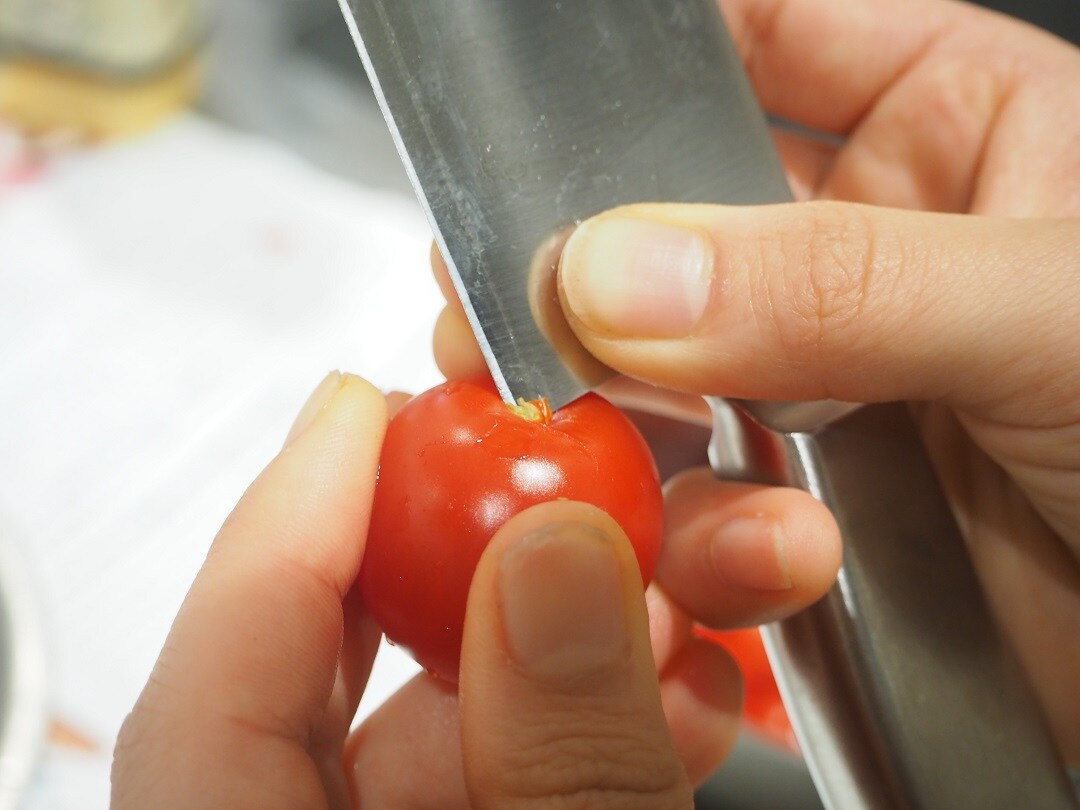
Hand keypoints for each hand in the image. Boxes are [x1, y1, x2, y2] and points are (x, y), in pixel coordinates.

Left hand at [114, 372, 786, 807]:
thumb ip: (561, 757)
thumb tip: (557, 558)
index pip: (224, 664)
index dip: (296, 510)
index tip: (362, 400)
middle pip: (368, 663)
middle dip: (505, 546)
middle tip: (583, 470)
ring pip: (480, 710)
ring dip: (604, 629)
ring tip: (713, 572)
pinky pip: (534, 769)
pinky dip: (616, 714)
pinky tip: (695, 683)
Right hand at [433, 0, 1079, 764]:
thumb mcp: (1054, 318)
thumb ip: (840, 285)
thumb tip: (623, 274)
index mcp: (956, 128)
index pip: (766, 38)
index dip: (651, 64)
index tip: (544, 117)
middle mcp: (871, 253)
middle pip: (673, 224)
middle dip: (597, 282)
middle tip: (536, 318)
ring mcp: (830, 389)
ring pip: (661, 378)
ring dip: (642, 434)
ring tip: (667, 477)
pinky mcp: (810, 509)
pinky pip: (699, 503)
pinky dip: (695, 539)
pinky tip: (756, 560)